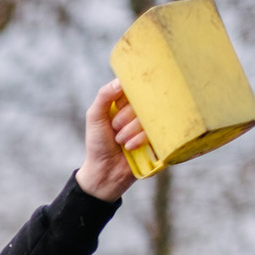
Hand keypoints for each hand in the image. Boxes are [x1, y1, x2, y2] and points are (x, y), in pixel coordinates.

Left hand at [75, 78, 146, 201]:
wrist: (104, 173)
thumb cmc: (98, 144)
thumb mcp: (95, 118)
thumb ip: (104, 97)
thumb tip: (121, 80)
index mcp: (128, 102)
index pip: (138, 87)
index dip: (128, 97)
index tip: (119, 106)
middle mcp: (142, 111)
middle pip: (143, 102)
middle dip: (124, 118)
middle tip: (114, 129)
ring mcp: (151, 124)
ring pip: (149, 117)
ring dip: (130, 131)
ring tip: (120, 141)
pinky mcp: (159, 138)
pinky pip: (156, 131)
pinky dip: (139, 140)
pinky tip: (130, 148)